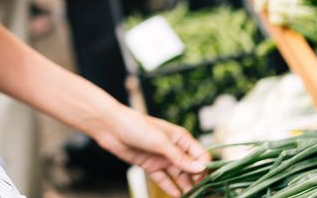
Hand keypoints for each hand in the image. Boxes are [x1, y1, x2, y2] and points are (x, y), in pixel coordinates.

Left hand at [93, 105, 209, 196]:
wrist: (111, 127)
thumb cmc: (137, 127)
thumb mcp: (161, 142)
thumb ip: (180, 157)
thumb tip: (200, 169)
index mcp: (180, 138)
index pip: (200, 155)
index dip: (204, 168)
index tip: (206, 180)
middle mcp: (173, 149)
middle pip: (190, 167)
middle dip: (197, 180)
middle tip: (202, 193)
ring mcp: (161, 158)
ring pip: (178, 175)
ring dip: (185, 186)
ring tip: (192, 197)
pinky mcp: (150, 165)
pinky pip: (163, 179)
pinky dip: (170, 187)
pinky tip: (177, 196)